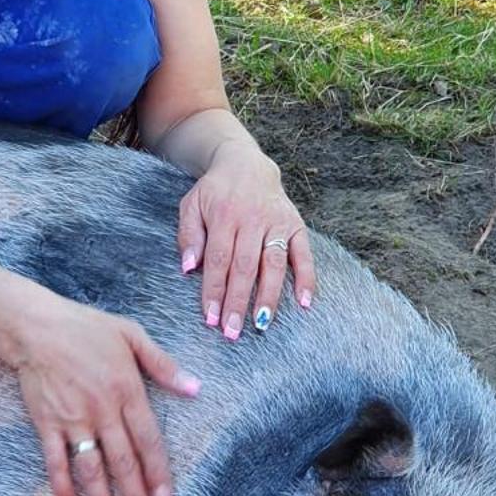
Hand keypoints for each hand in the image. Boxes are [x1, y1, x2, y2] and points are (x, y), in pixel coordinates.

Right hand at [8, 293, 200, 495]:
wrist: (33, 325)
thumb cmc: (85, 327)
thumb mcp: (131, 334)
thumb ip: (163, 365)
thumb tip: (195, 389)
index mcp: (127, 390)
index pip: (148, 443)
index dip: (159, 477)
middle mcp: (102, 410)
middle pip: (123, 465)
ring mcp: (73, 419)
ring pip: (92, 471)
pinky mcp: (46, 424)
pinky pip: (56, 463)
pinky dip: (63, 489)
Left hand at [177, 148, 315, 339]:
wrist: (245, 164)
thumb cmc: (214, 192)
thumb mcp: (191, 205)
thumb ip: (188, 235)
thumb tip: (188, 267)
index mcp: (224, 215)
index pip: (218, 259)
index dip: (214, 290)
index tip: (211, 318)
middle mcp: (252, 219)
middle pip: (245, 266)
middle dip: (238, 301)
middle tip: (232, 331)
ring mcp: (277, 222)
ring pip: (274, 263)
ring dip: (269, 296)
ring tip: (263, 324)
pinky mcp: (296, 224)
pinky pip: (304, 254)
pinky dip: (307, 278)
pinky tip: (305, 303)